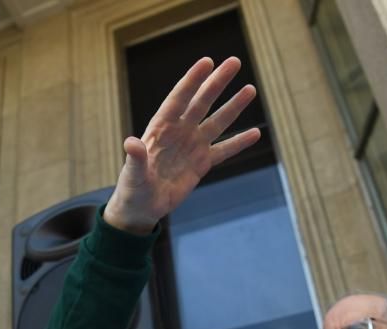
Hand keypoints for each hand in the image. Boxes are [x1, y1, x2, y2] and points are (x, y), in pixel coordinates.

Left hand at [103, 56, 260, 234]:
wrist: (142, 207)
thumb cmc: (132, 188)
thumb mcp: (132, 174)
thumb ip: (135, 158)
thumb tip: (131, 143)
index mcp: (160, 128)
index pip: (178, 99)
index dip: (192, 80)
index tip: (207, 62)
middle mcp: (179, 132)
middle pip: (202, 103)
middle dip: (217, 83)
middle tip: (234, 62)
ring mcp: (192, 146)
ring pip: (217, 122)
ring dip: (233, 106)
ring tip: (250, 89)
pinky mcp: (202, 163)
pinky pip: (223, 151)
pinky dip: (239, 143)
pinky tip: (256, 133)